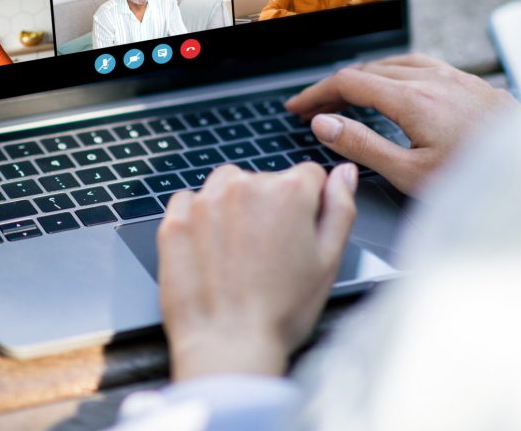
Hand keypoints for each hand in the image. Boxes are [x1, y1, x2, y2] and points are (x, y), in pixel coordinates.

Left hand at [158, 162, 356, 380]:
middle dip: (270, 208)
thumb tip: (344, 173)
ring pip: (228, 185)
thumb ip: (340, 207)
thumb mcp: (329, 261)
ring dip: (234, 205)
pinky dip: (200, 217)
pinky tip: (210, 249)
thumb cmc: (281, 311)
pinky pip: (190, 201)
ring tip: (239, 250)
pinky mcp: (175, 219)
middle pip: (265, 180)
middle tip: (269, 253)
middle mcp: (245, 185)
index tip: (298, 233)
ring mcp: (206, 201)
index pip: (307, 176)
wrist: (228, 347)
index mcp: (288, 191)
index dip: (308, 206)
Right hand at [285, 53, 517, 194]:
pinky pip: (426, 65)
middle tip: (317, 109)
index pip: (349, 82)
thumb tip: (323, 122)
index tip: (297, 108)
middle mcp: (434, 79)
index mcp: (412, 98)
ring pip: (398, 63)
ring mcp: (457, 78)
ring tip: (350, 95)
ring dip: (367, 76)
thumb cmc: (477, 181)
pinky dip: (398, 72)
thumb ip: (363, 145)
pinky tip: (403, 86)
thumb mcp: (411, 173)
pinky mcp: (476, 85)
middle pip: (370, 69)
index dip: (316, 93)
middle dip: (337, 86)